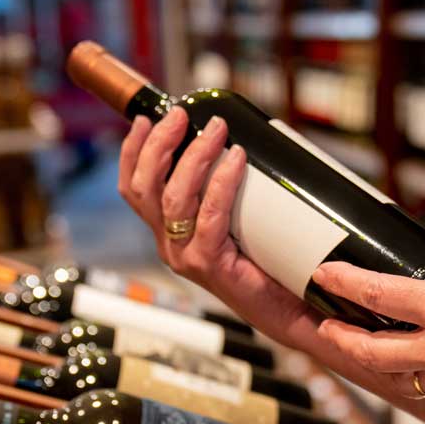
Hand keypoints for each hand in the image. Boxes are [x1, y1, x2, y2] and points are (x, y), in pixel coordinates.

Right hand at [117, 108, 319, 339]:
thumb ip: (226, 191)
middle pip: (145, 187)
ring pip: (174, 197)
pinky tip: (236, 160)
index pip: (134, 188)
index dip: (133, 152)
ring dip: (194, 156)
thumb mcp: (237, 220)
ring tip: (217, 130)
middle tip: (182, 115)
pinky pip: (210, 215)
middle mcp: (169, 245)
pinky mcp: (210, 265)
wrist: (291, 308)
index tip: (148, 119)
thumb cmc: (268, 263)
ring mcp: (186, 257)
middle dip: (159, 144)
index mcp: (167, 233)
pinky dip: (222, 182)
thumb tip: (235, 139)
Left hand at [313, 229, 424, 418]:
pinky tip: (405, 363)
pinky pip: (422, 386)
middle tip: (324, 323)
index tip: (325, 272)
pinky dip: (404, 373)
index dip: (345, 281)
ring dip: (367, 359)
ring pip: (391, 373)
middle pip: (368, 349)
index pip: (379, 295)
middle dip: (339, 336)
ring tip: (357, 344)